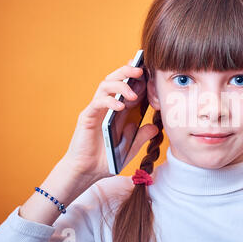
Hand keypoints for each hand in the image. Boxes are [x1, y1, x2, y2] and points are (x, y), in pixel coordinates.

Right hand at [62, 59, 157, 184]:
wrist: (88, 172)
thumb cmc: (107, 158)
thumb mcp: (130, 148)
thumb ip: (141, 136)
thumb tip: (155, 126)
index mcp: (118, 109)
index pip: (127, 85)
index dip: (137, 76)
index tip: (150, 70)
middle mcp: (107, 105)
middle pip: (115, 78)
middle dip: (127, 70)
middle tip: (141, 70)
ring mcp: (96, 110)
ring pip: (105, 86)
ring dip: (120, 85)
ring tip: (133, 94)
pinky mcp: (87, 117)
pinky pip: (97, 103)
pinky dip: (109, 101)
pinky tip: (120, 106)